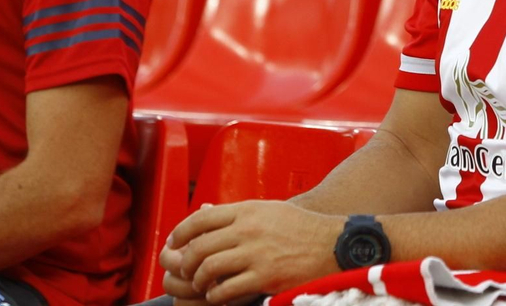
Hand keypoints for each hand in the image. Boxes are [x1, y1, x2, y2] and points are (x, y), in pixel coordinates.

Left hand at [166, 200, 339, 303]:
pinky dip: (215, 295)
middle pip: (199, 246)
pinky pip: (226, 289)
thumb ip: (237, 213)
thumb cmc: (301, 228)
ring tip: (201, 284)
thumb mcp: (269, 209)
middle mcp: (248, 229)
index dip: (180, 233)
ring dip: (198, 280)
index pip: (200, 219)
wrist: (332, 245)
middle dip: (185, 262)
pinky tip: (217, 295)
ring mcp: (256, 253)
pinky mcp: (264, 276)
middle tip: (184, 270)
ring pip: (208, 268)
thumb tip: (204, 212)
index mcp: (247, 210)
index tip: (174, 243)